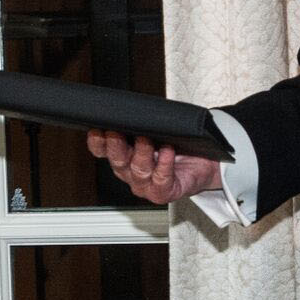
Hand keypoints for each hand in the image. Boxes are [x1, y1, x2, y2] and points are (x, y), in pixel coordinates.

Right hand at [85, 130, 222, 203]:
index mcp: (123, 157)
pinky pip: (161, 180)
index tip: (97, 129)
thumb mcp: (155, 131)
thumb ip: (140, 123)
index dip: (97, 142)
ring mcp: (145, 185)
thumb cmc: (176, 146)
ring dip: (142, 154)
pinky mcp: (164, 192)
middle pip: (118, 161)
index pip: (102, 150)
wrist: (203, 164)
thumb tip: (132, 106)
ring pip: (138, 171)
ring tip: (146, 139)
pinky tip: (168, 152)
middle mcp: (130, 173)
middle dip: (116, 146)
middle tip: (116, 132)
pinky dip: (164, 165)